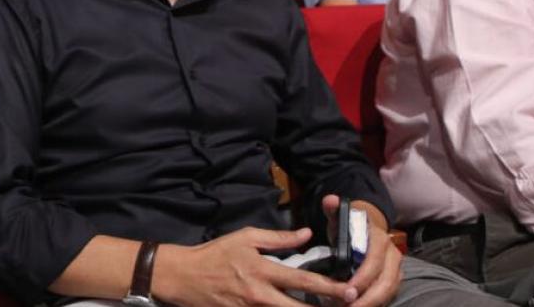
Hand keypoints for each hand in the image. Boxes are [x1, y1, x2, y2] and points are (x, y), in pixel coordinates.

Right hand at [152, 227, 358, 306]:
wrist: (183, 276)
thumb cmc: (215, 254)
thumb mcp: (245, 238)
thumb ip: (278, 238)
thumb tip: (306, 234)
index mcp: (262, 271)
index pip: (303, 281)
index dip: (329, 287)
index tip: (350, 290)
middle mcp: (259, 295)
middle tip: (348, 306)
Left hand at [321, 195, 401, 306]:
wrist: (369, 225)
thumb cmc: (351, 224)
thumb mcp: (340, 216)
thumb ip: (333, 208)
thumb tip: (330, 200)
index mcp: (379, 238)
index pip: (374, 261)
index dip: (363, 278)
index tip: (348, 291)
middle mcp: (392, 253)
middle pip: (386, 281)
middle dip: (368, 298)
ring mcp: (396, 267)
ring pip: (389, 290)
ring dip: (372, 303)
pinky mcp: (394, 277)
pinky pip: (388, 294)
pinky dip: (375, 303)